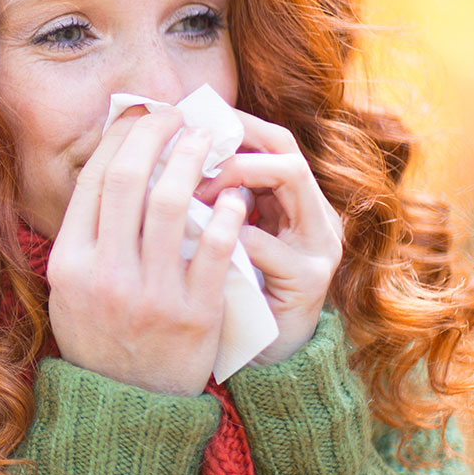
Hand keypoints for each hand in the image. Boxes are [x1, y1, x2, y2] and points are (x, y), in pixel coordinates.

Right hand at [47, 108, 248, 395]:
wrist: (127, 404)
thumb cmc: (99, 334)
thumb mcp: (68, 288)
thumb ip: (82, 235)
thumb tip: (108, 167)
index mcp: (70, 264)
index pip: (93, 181)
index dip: (119, 138)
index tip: (139, 116)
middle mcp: (105, 274)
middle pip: (129, 181)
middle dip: (155, 136)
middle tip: (175, 117)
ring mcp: (150, 293)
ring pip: (172, 204)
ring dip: (192, 161)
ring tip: (206, 142)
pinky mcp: (194, 311)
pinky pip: (215, 248)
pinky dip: (225, 213)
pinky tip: (233, 195)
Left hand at [193, 110, 343, 364]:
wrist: (264, 354)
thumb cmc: (231, 290)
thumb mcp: (221, 239)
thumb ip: (206, 201)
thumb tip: (156, 155)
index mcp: (292, 200)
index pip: (269, 138)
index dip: (230, 122)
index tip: (183, 120)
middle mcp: (313, 213)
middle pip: (284, 146)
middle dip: (231, 141)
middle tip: (184, 151)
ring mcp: (318, 245)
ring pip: (290, 176)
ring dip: (235, 171)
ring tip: (192, 186)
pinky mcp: (310, 281)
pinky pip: (274, 246)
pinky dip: (235, 233)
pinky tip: (200, 235)